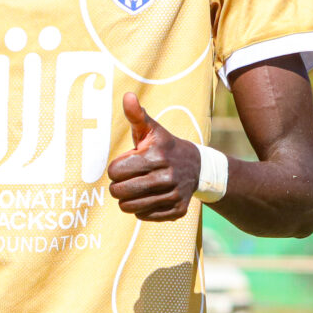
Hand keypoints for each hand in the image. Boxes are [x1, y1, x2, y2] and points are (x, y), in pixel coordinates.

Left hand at [106, 94, 200, 221]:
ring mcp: (174, 195)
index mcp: (156, 156)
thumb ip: (136, 114)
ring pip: (130, 207)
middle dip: (118, 185)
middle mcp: (166, 177)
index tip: (126, 162)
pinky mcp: (178, 210)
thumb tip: (128, 96)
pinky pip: (144, 216)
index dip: (116, 168)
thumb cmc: (164, 146)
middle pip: (120, 191)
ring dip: (126, 199)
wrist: (197, 167)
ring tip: (135, 188)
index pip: (115, 171)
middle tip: (127, 178)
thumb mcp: (151, 129)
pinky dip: (141, 209)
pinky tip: (150, 196)